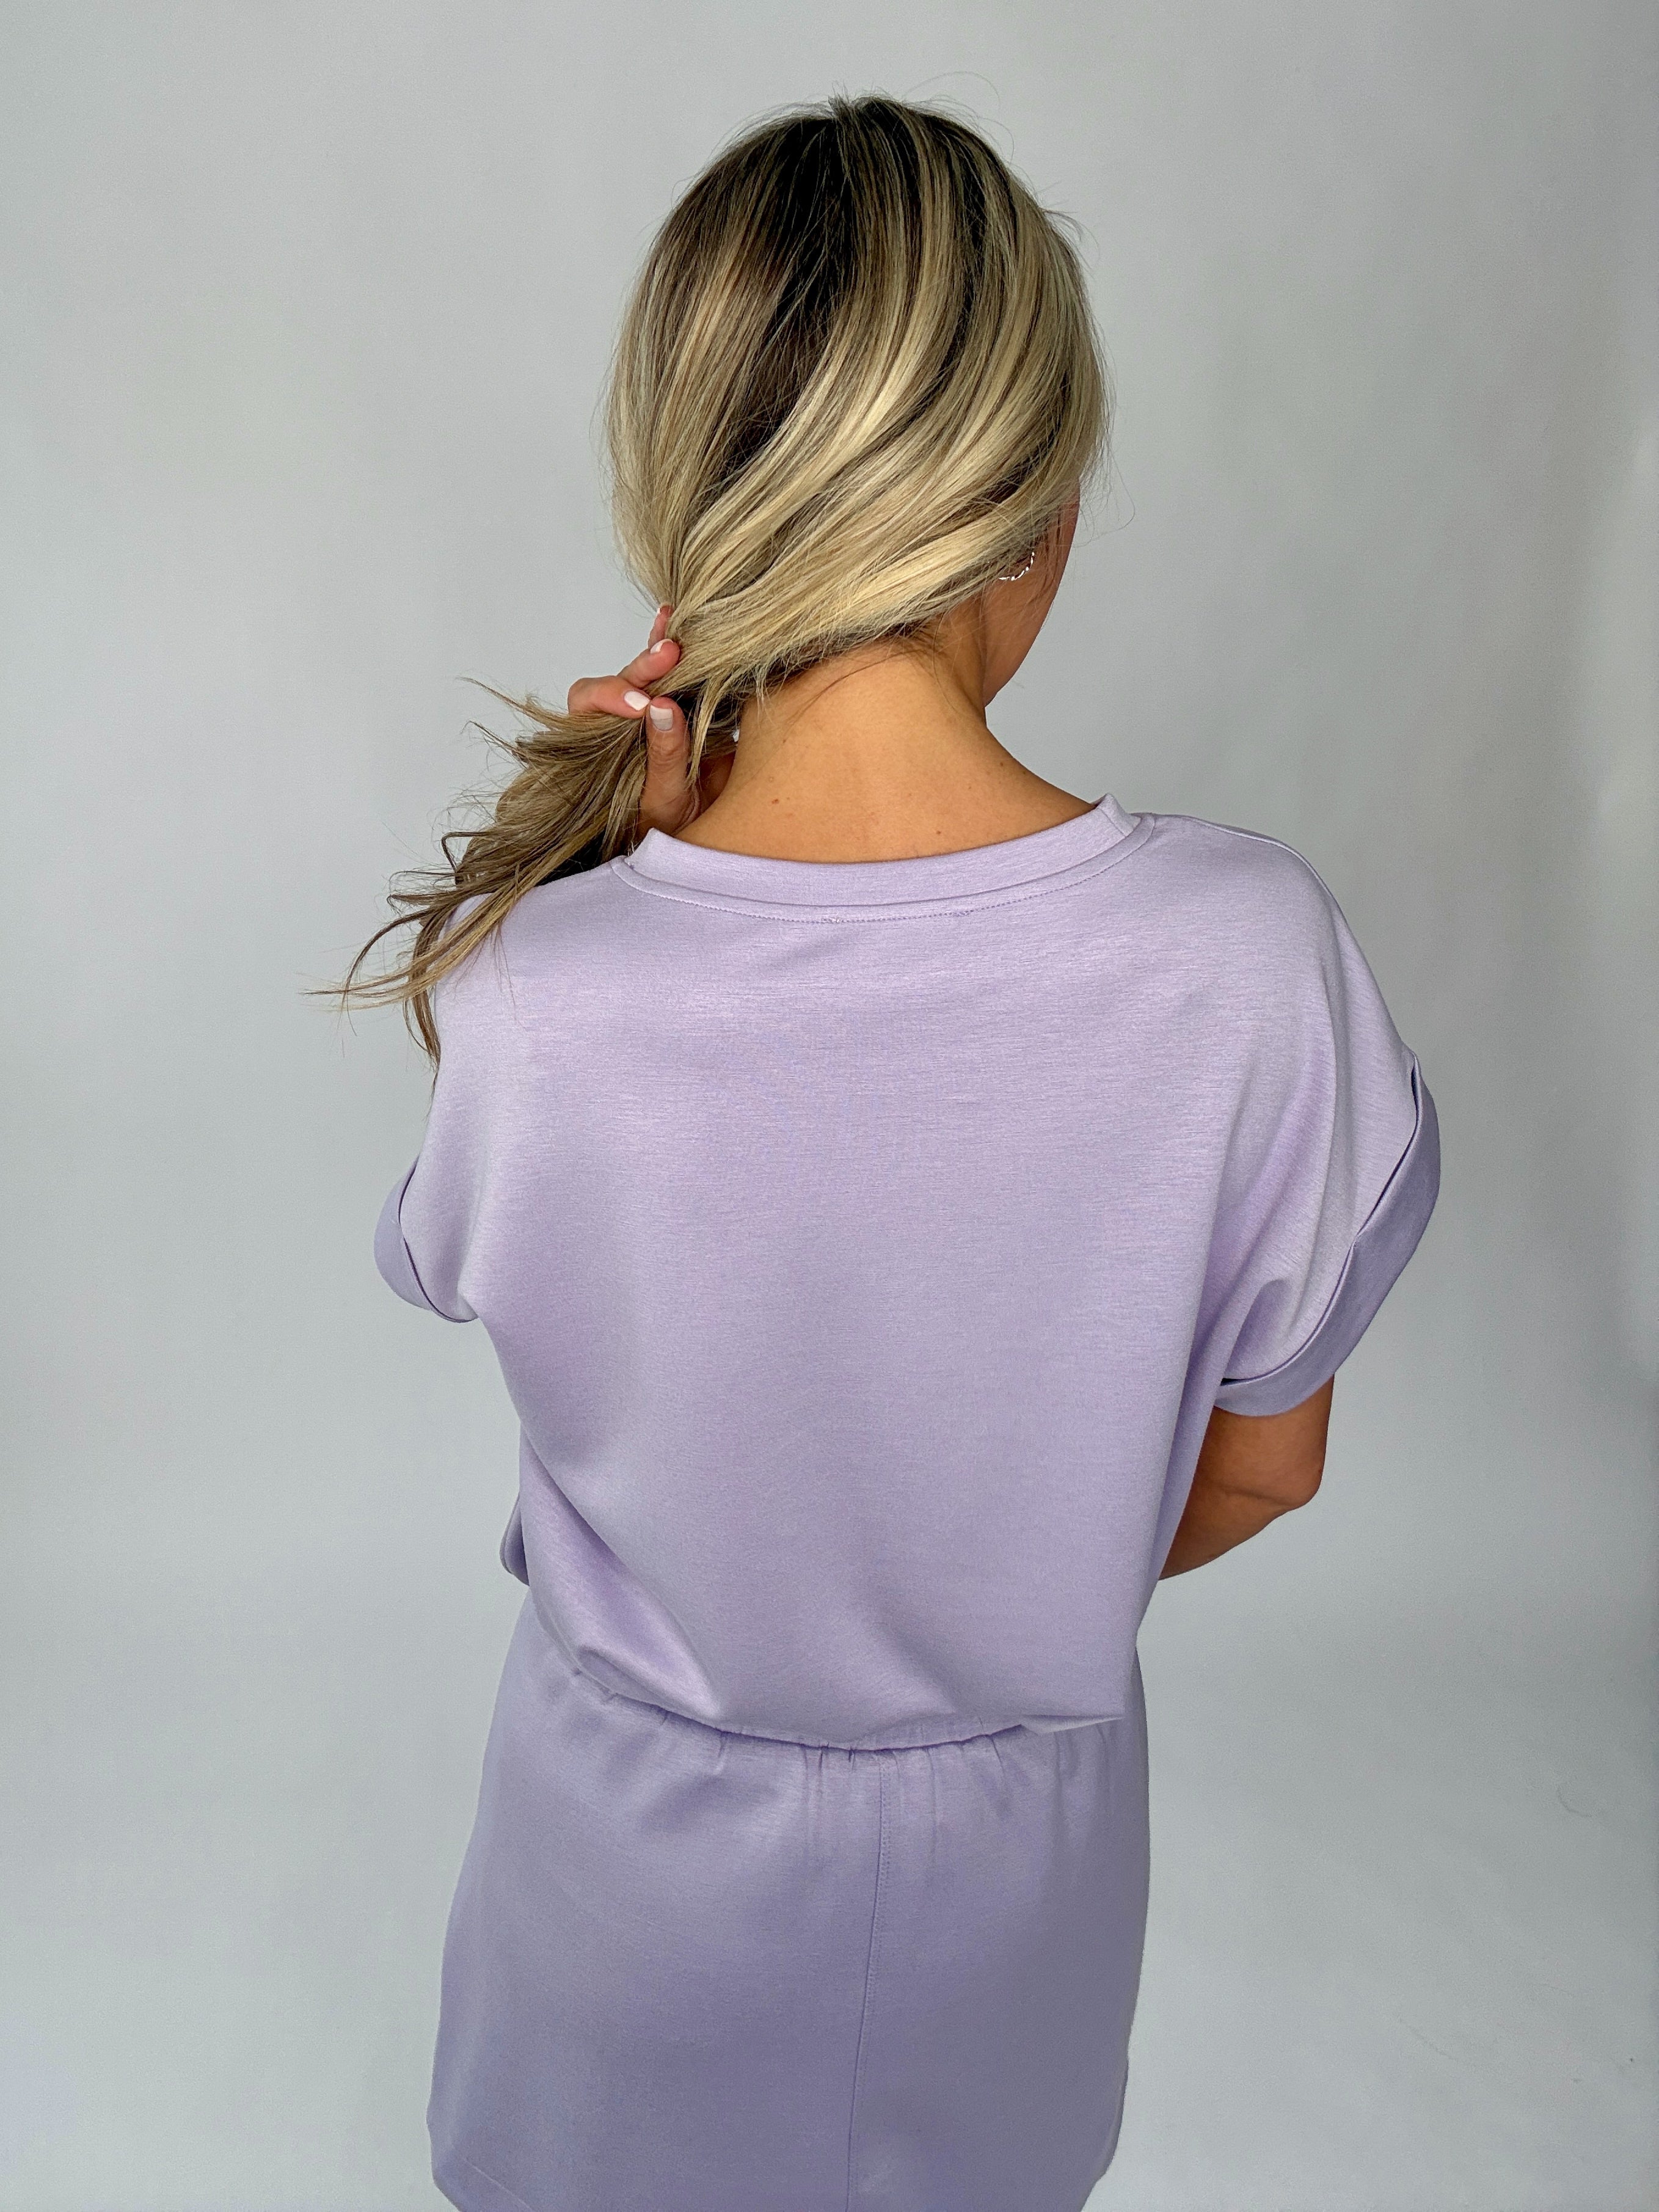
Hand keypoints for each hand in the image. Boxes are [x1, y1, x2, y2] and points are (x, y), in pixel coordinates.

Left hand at [565, 604, 734, 837]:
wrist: (695, 839)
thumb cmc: (661, 826)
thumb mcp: (663, 800)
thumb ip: (663, 756)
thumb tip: (664, 706)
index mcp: (597, 743)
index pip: (589, 702)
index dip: (613, 696)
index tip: (641, 705)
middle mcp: (618, 720)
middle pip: (621, 679)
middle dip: (644, 666)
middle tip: (670, 653)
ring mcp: (649, 710)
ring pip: (646, 671)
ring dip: (659, 648)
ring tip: (673, 625)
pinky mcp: (679, 707)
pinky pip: (674, 674)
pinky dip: (678, 650)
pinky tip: (679, 620)